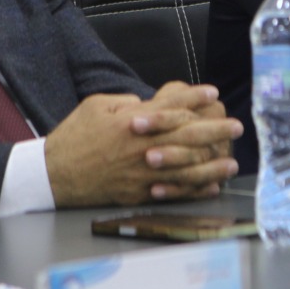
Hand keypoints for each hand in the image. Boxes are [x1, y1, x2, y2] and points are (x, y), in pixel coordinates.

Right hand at [45, 85, 240, 206]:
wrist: (52, 175)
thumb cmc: (74, 136)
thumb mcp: (97, 106)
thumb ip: (127, 103)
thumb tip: (150, 105)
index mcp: (131, 123)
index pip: (171, 107)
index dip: (194, 99)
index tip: (213, 94)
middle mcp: (141, 148)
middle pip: (186, 137)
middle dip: (214, 130)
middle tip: (237, 126)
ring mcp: (141, 173)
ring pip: (185, 168)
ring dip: (212, 164)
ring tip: (232, 161)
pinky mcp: (137, 193)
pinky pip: (172, 192)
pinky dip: (193, 190)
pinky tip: (210, 187)